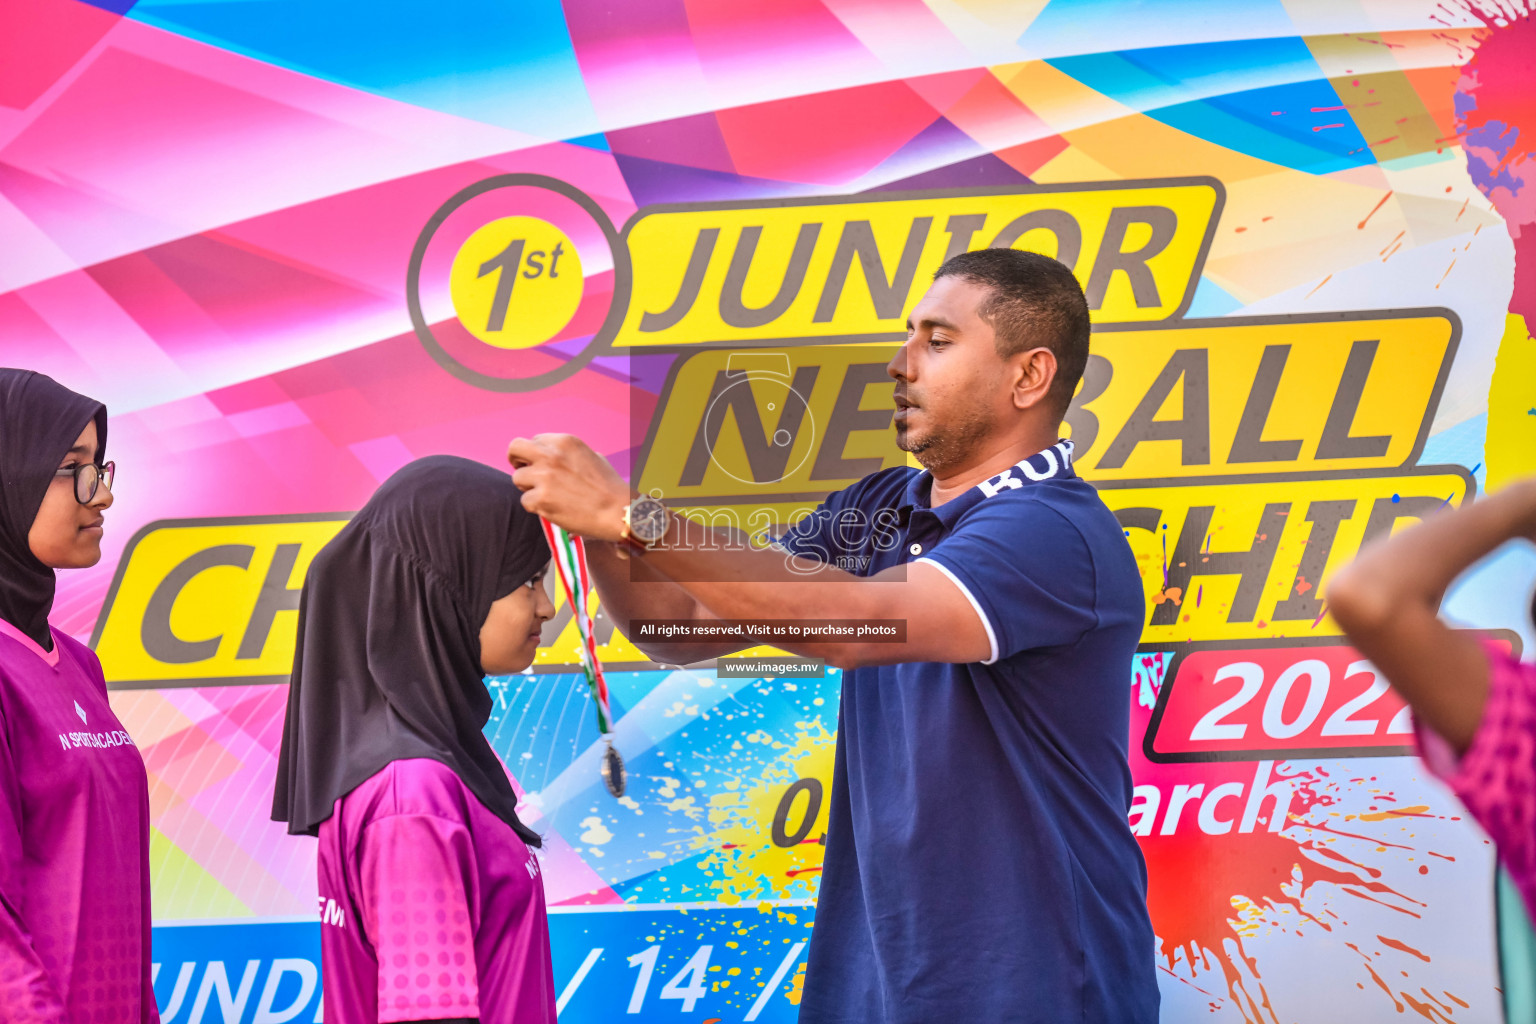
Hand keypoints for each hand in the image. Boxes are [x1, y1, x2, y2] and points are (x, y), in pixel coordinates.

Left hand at [508, 434, 629, 541]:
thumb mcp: (592, 457)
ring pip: (517, 478)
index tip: (539, 465)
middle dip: (515, 460)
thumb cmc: (609, 487)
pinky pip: (525, 501)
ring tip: (548, 496)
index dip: (535, 455)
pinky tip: (554, 508)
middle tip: (524, 473)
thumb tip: (551, 458)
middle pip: (515, 448)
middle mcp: (551, 454)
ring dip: (528, 488)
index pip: (534, 440)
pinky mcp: (540, 498)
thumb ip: (567, 454)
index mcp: (564, 441)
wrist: (618, 511)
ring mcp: (544, 476)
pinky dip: (536, 507)